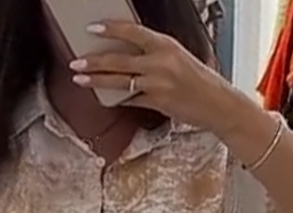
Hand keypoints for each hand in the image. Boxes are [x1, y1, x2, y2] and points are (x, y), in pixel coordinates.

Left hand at [70, 21, 227, 132]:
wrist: (217, 104)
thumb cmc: (198, 80)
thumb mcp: (177, 57)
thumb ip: (154, 55)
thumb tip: (129, 56)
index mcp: (165, 45)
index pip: (132, 32)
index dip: (110, 29)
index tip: (92, 28)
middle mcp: (159, 62)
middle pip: (118, 60)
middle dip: (93, 61)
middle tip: (76, 62)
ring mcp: (157, 84)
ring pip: (119, 81)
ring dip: (96, 81)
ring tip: (79, 79)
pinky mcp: (156, 103)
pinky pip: (131, 99)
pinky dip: (118, 98)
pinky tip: (105, 98)